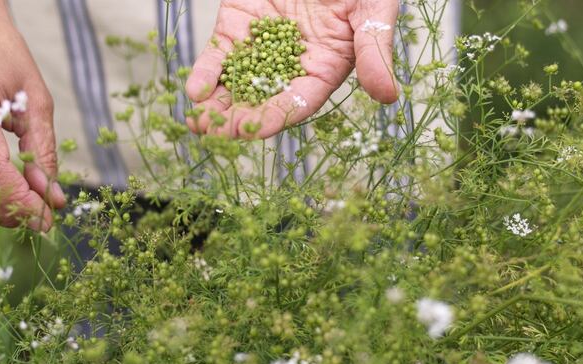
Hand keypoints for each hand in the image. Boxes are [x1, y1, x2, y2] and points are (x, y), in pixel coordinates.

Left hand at [186, 0, 398, 138]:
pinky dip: (205, 74)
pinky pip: (218, 56)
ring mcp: (260, 47)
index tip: (252, 129)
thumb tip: (388, 96)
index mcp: (323, 69)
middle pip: (260, 100)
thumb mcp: (373, 11)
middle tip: (214, 133)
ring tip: (197, 123)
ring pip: (234, 84)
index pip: (296, 102)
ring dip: (215, 106)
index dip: (275, 117)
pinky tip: (194, 90)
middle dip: (236, 118)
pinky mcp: (236, 27)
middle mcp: (289, 65)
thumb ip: (375, 52)